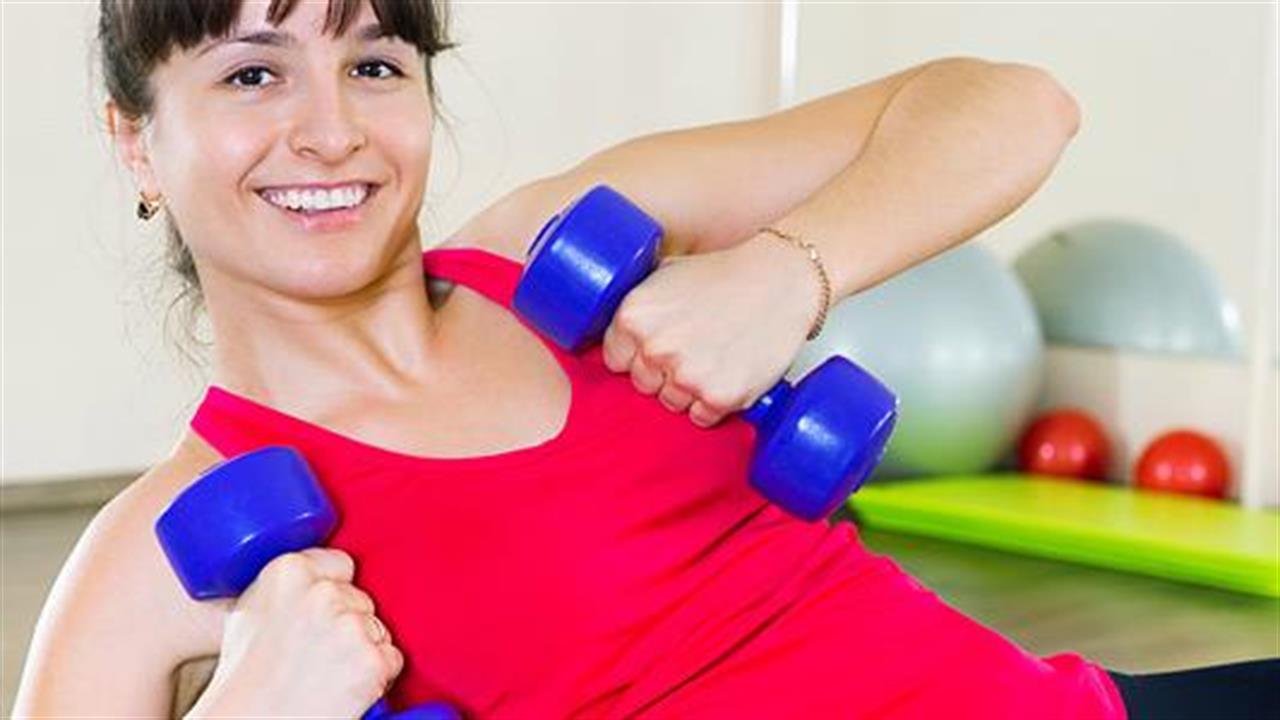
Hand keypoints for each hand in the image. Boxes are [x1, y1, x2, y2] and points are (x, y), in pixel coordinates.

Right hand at [193, 548, 403, 717]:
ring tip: (325, 675)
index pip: (340, 564)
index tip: (321, 614)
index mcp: (289, 571)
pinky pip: (391, 659)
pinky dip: (377, 677)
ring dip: (363, 651)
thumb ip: (287, 586)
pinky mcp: (372, 661)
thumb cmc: (244, 681)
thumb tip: (314, 573)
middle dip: (349, 624)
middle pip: (361, 598)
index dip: (335, 591)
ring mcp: (350, 626)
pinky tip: (343, 689)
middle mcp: (322, 593)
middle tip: (316, 656)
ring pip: (378, 629)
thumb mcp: (250, 612)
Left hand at [602, 234, 822, 427]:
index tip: (659, 344)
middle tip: (695, 346)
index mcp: (633, 316)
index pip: (614, 359)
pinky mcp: (719, 397)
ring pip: (671, 403)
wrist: (781, 280)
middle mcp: (655, 348)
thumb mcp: (665, 275)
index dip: (637, 353)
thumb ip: (637, 306)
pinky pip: (702, 417)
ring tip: (715, 355)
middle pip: (642, 384)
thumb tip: (613, 334)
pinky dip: (715, 402)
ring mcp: (686, 375)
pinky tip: (729, 371)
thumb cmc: (726, 274)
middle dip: (664, 372)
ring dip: (689, 389)